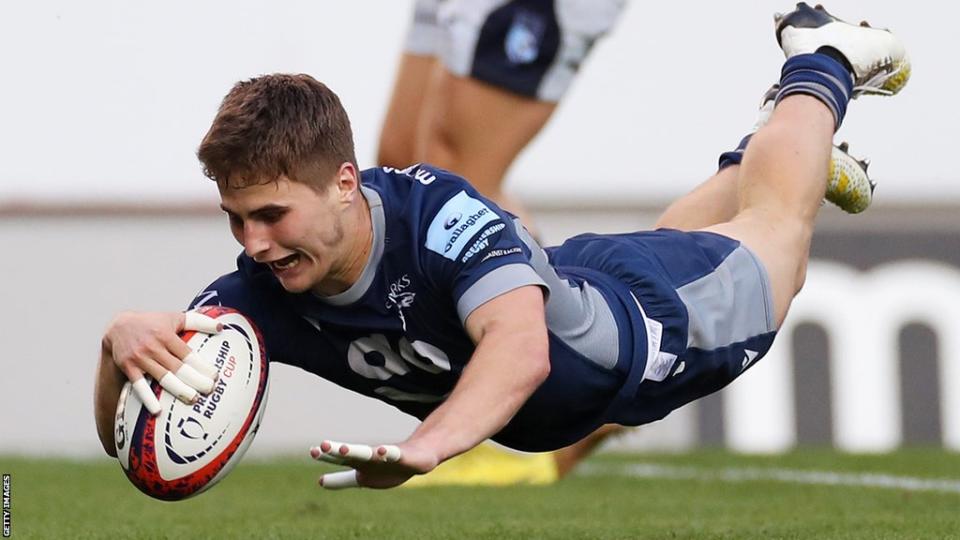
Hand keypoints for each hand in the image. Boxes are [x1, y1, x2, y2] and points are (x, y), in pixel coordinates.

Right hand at [102, 311, 221, 414]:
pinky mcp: (128, 368)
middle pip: (178, 367)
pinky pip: (139, 386)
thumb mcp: (174, 318)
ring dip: (178, 390)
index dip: (201, 365)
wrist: (117, 327)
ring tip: (194, 399)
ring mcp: (140, 358)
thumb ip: (197, 321)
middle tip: (209, 389)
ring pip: (162, 377)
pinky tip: (157, 411)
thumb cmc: (152, 323)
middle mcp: (153, 347)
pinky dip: (147, 399)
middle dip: (195, 379)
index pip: (188, 354)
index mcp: (166, 335)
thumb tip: (221, 326)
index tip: (214, 375)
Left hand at [309, 439, 439, 489]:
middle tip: (323, 445)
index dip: (326, 457)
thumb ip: (342, 480)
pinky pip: (393, 454)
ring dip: (355, 451)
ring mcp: (383, 456)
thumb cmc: (387, 469)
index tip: (312, 451)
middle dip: (336, 451)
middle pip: (349, 454)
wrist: (418, 458)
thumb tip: (319, 482)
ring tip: (343, 449)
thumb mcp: (362, 477)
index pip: (339, 460)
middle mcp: (368, 458)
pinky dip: (386, 453)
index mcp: (359, 464)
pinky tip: (381, 451)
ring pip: (367, 453)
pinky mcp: (401, 455)